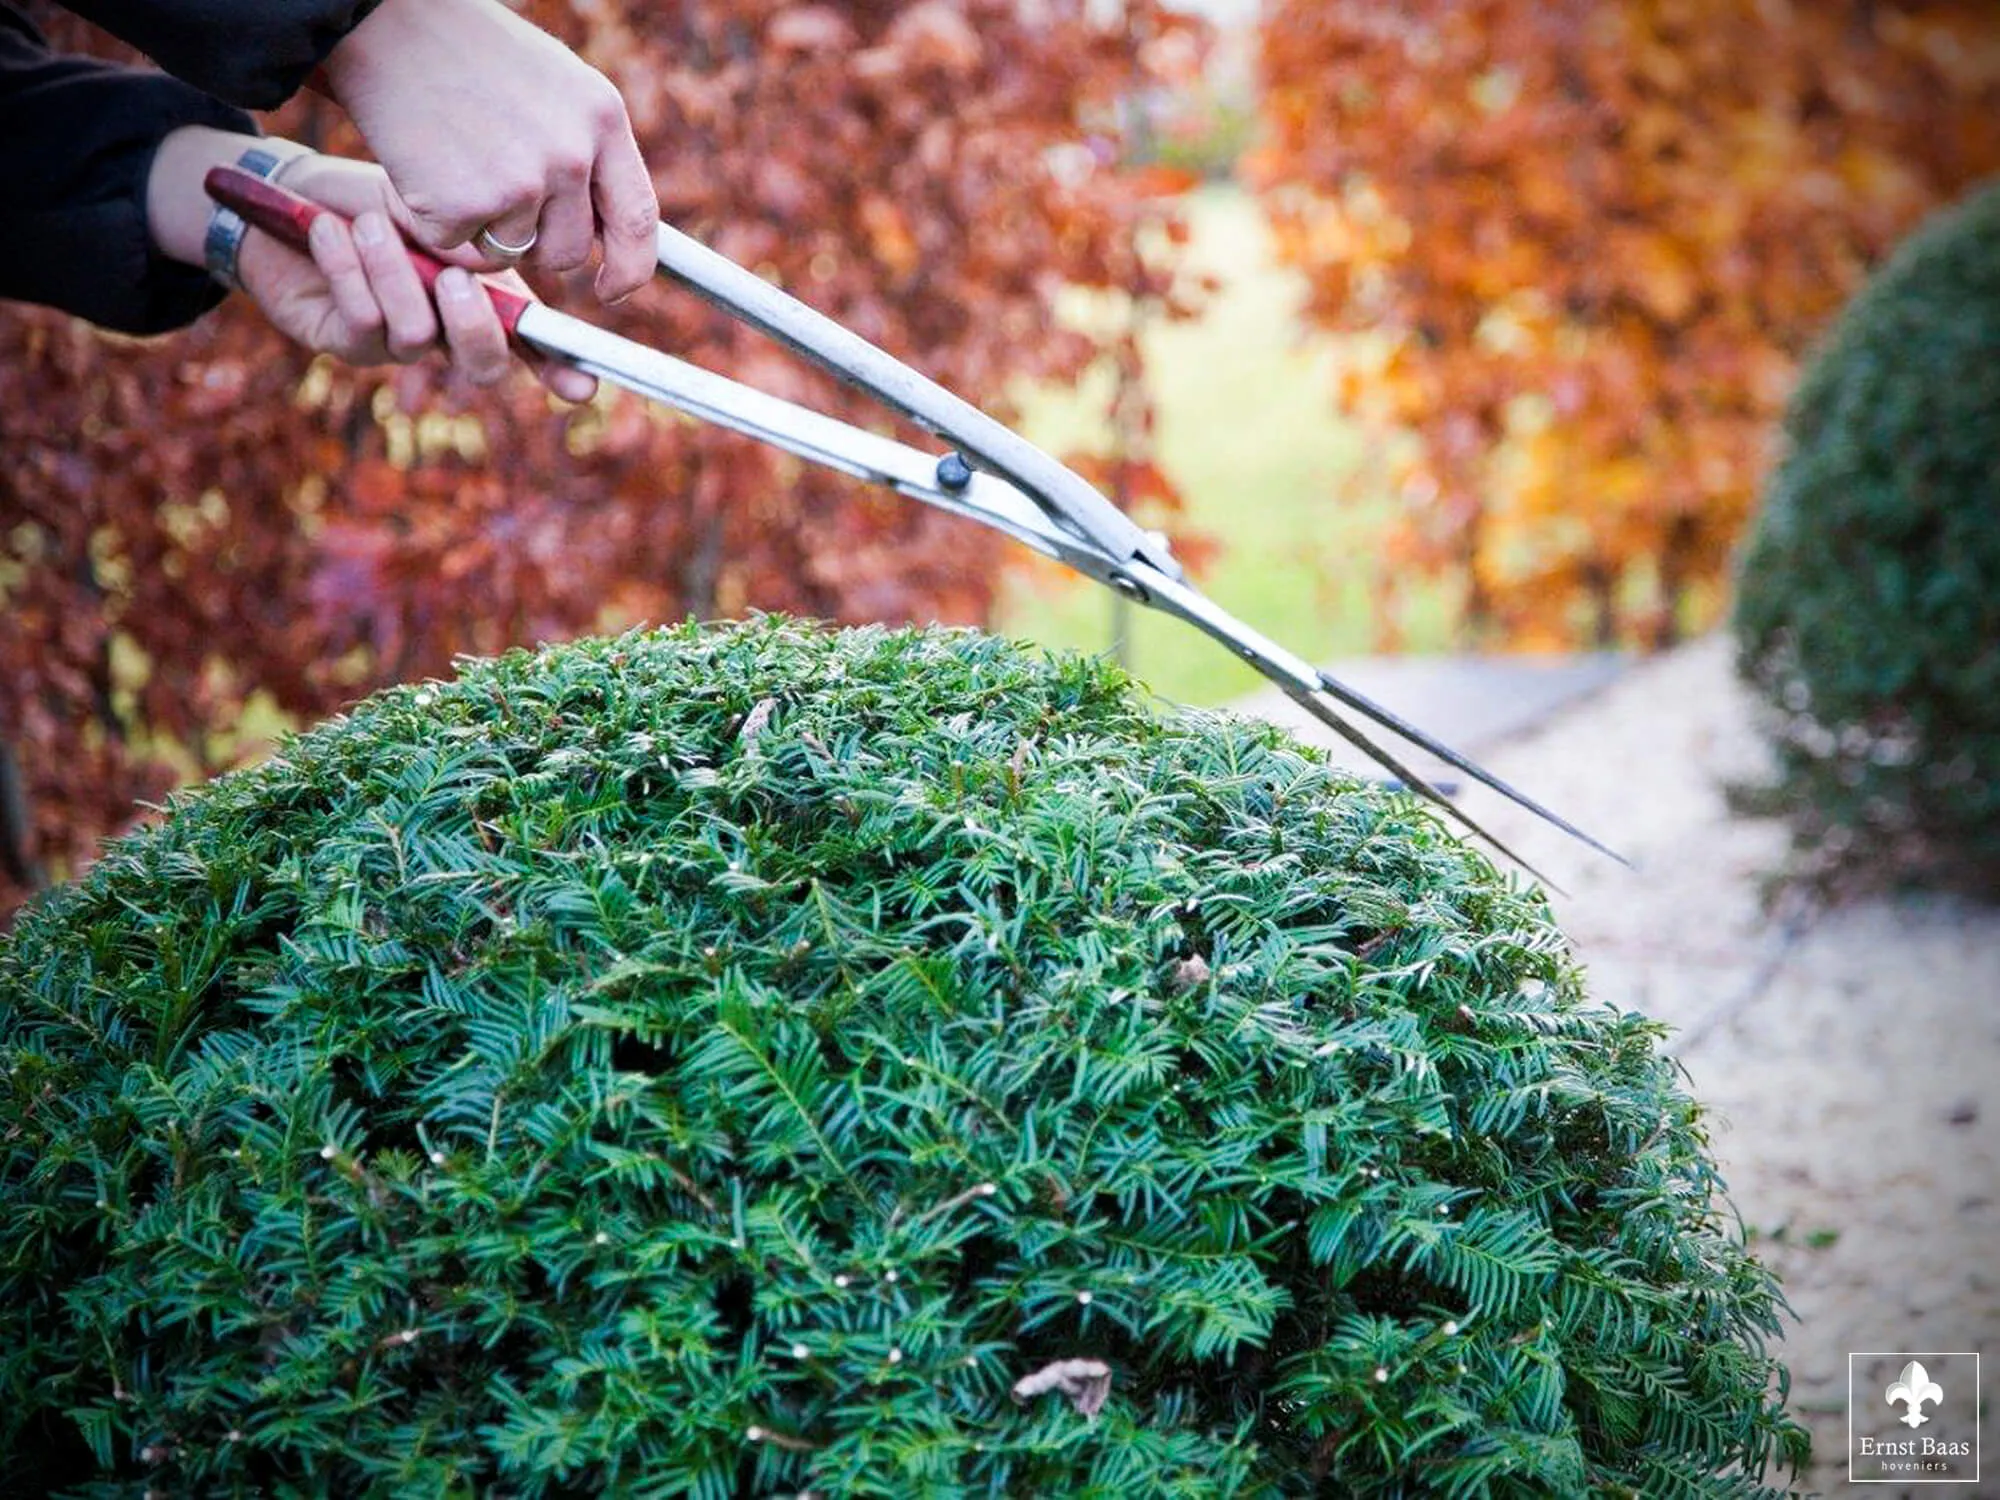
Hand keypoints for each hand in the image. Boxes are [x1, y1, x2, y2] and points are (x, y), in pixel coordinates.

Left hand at [242, 154, 596, 400]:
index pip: (533, 343)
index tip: (585, 387)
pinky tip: (331, 233)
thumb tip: (481, 270)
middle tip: (454, 279)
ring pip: (417, 335)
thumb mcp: (424, 206)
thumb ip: (461, 240)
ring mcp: (397, 343)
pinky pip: (362, 321)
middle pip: (484, 367)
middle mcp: (446, 331)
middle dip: (476, 327)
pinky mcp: (345, 343)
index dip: (560, 369)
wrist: (288, 196)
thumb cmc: (368, 200)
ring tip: (369, 224)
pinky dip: (348, 269)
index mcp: (483, 298)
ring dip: (394, 273)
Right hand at [322, 0, 657, 300]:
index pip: (637, 220)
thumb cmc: (467, 53)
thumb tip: (607, 230)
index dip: (629, 268)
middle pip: (568, 251)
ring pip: (510, 253)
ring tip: (454, 164)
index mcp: (602, 118)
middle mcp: (571, 154)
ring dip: (480, 228)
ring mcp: (519, 183)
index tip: (610, 290)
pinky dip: (433, 221)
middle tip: (492, 200)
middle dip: (534, 245)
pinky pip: (456, 246)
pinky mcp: (464, 205)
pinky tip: (422, 167)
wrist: (385, 23)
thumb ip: (589, 152)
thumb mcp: (556, 86)